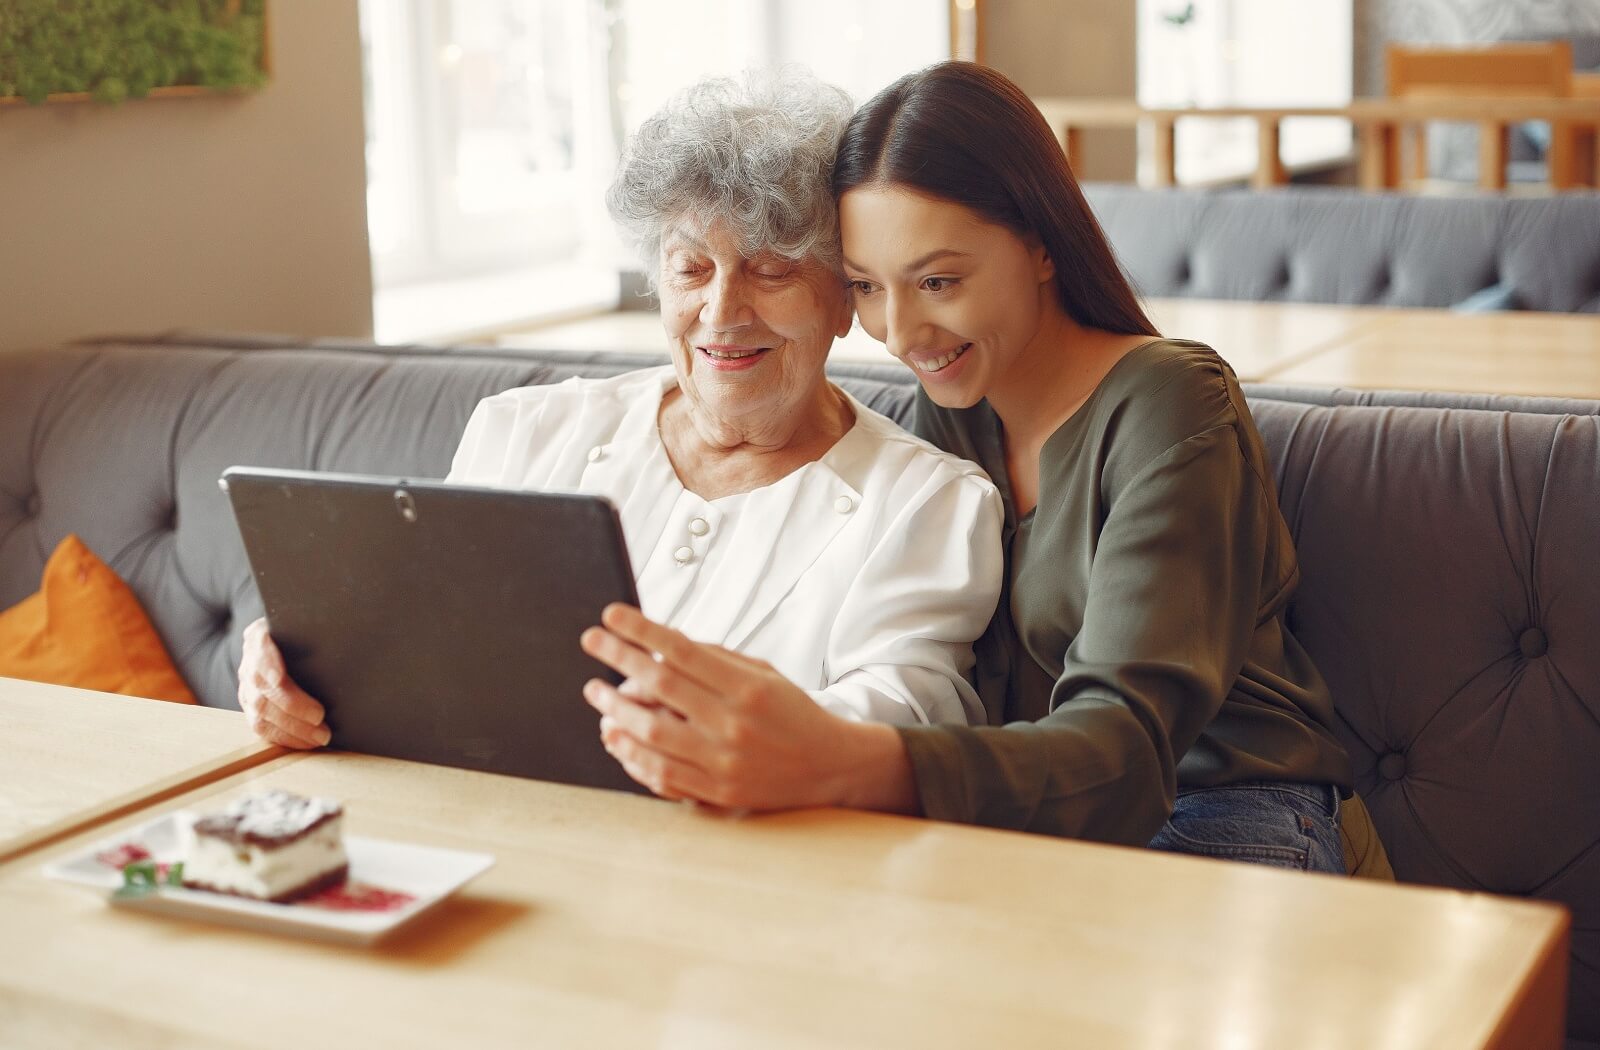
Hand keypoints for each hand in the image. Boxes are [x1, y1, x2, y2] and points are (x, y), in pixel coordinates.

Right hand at [237, 618, 330, 748]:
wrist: (290, 646)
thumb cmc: (305, 637)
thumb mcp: (309, 627)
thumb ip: (319, 631)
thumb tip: (350, 635)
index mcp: (260, 636)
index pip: (260, 646)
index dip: (268, 663)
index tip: (280, 679)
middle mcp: (249, 663)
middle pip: (263, 686)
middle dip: (292, 706)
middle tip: (321, 718)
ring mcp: (247, 688)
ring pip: (262, 712)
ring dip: (293, 728)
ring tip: (321, 736)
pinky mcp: (251, 709)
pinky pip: (263, 728)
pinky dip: (287, 738)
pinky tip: (308, 742)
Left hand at [579, 604, 915, 812]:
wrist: (830, 766)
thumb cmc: (792, 712)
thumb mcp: (763, 673)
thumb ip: (715, 658)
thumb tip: (661, 642)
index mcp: (747, 687)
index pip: (681, 651)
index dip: (641, 630)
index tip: (612, 614)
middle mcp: (733, 724)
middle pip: (660, 687)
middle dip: (618, 659)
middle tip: (591, 641)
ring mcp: (723, 761)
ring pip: (651, 734)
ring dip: (616, 710)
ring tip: (597, 693)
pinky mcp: (716, 792)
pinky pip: (661, 774)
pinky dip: (631, 755)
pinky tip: (615, 737)